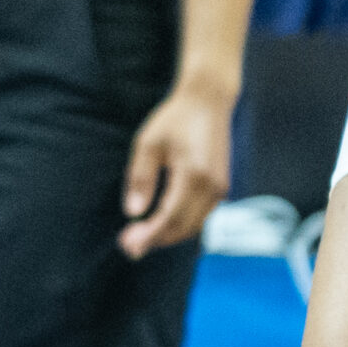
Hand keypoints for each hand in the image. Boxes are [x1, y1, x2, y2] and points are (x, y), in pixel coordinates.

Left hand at [120, 80, 233, 258]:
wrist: (208, 101)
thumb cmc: (175, 119)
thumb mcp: (148, 143)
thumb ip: (140, 178)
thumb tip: (133, 213)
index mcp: (194, 174)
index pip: (170, 218)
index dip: (149, 236)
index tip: (127, 245)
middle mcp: (212, 186)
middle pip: (183, 227)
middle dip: (155, 240)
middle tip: (128, 245)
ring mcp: (220, 187)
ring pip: (194, 226)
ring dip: (168, 236)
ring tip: (141, 237)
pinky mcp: (221, 186)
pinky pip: (201, 216)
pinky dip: (181, 225)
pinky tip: (161, 223)